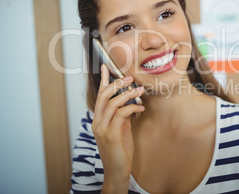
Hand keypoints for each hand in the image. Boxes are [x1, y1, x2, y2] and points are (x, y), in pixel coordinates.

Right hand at [91, 64, 144, 192]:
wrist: (117, 171)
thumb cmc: (120, 150)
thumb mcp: (121, 129)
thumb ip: (122, 115)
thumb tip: (129, 101)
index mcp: (98, 120)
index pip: (99, 96)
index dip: (103, 81)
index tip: (106, 67)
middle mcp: (97, 123)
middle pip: (104, 95)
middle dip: (117, 84)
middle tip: (130, 77)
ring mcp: (103, 129)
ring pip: (112, 103)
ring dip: (128, 94)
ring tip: (140, 90)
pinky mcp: (111, 136)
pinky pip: (121, 115)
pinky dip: (132, 108)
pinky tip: (141, 108)